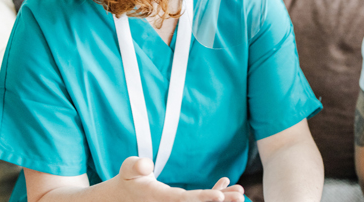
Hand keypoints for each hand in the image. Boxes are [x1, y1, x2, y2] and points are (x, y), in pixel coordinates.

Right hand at [113, 157, 244, 201]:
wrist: (123, 198)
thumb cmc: (128, 179)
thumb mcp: (128, 170)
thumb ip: (135, 166)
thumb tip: (145, 165)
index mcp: (159, 198)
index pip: (184, 200)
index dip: (203, 199)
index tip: (220, 197)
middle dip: (220, 201)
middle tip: (240, 196)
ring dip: (222, 198)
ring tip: (240, 192)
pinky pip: (198, 201)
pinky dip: (213, 193)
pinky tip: (225, 183)